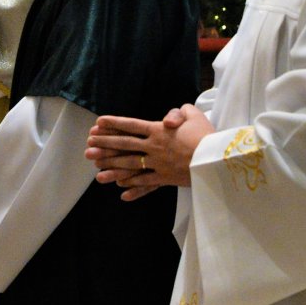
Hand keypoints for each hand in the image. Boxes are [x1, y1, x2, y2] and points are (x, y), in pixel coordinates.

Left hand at [86, 104, 214, 199]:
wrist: (216, 159)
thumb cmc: (206, 135)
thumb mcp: (193, 115)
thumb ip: (179, 113)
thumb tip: (169, 119)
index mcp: (159, 130)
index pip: (131, 125)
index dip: (114, 124)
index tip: (98, 123)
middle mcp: (154, 147)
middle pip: (125, 145)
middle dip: (105, 146)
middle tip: (89, 147)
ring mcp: (158, 164)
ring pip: (130, 166)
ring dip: (113, 169)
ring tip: (97, 173)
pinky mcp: (166, 178)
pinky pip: (146, 183)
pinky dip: (134, 187)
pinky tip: (121, 191)